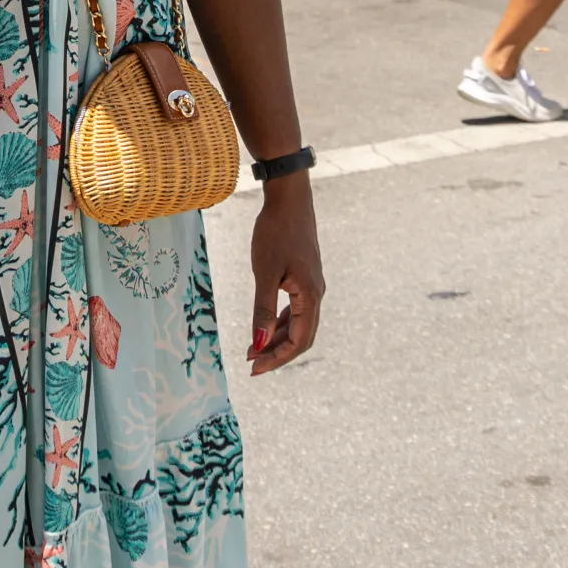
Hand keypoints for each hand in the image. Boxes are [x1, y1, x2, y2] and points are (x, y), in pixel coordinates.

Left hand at [247, 174, 324, 375]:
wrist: (288, 199)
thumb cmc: (276, 233)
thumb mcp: (265, 273)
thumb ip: (262, 310)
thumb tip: (257, 344)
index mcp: (310, 296)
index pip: (298, 341)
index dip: (276, 358)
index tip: (254, 368)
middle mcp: (316, 294)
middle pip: (301, 336)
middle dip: (277, 352)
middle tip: (251, 364)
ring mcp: (311, 285)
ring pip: (297, 323)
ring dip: (276, 338)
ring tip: (253, 349)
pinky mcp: (303, 276)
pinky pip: (294, 308)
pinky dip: (279, 321)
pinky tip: (264, 326)